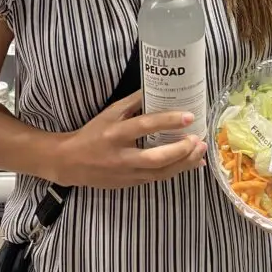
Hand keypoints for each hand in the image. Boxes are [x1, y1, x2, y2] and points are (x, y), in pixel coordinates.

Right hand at [52, 90, 206, 188]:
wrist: (70, 163)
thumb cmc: (92, 133)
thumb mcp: (109, 113)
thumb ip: (132, 102)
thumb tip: (156, 87)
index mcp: (114, 133)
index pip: (144, 126)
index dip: (167, 121)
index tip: (189, 116)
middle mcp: (121, 156)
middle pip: (155, 157)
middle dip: (180, 150)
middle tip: (199, 140)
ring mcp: (126, 173)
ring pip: (160, 173)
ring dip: (184, 163)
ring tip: (201, 152)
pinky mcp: (130, 184)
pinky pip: (157, 179)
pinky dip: (176, 171)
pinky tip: (192, 163)